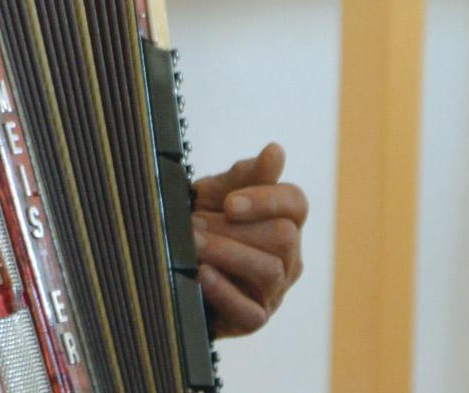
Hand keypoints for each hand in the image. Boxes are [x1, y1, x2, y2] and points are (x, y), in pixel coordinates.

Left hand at [191, 142, 308, 336]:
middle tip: (194, 224)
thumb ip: (245, 175)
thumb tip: (275, 150)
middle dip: (234, 229)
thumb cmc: (203, 221)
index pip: (296, 203)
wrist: (172, 262)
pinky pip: (250, 311)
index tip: (230, 203)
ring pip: (269, 270)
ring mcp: (275, 289)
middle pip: (283, 236)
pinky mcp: (255, 318)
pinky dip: (224, 291)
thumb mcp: (217, 194)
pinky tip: (201, 275)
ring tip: (192, 244)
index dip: (266, 200)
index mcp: (284, 220)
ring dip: (226, 254)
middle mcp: (288, 255)